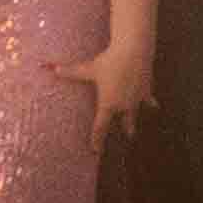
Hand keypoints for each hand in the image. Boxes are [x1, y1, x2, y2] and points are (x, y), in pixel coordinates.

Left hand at [52, 9, 160, 133]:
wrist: (134, 51)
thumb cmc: (109, 60)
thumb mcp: (88, 68)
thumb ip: (70, 71)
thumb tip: (49, 68)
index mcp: (108, 104)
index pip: (101, 127)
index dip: (97, 140)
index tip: (95, 151)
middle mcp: (124, 105)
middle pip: (125, 124)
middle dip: (124, 131)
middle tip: (123, 139)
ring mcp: (137, 99)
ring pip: (136, 115)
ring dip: (134, 122)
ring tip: (133, 131)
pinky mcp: (146, 91)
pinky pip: (149, 101)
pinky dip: (150, 103)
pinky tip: (153, 107)